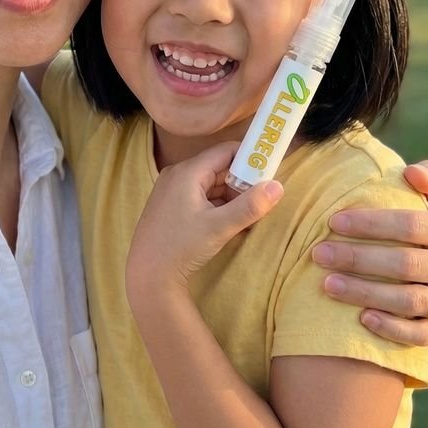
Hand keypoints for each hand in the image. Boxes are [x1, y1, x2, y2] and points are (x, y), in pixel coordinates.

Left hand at [126, 143, 282, 302]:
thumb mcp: (220, 227)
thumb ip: (250, 206)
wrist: (148, 276)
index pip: (225, 152)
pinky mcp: (170, 207)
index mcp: (187, 172)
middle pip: (218, 168)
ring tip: (249, 214)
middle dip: (242, 182)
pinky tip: (230, 222)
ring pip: (210, 184)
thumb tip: (278, 186)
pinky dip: (217, 205)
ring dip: (231, 196)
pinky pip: (200, 197)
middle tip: (263, 199)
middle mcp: (177, 175)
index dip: (250, 158)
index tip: (270, 171)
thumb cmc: (181, 248)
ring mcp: (171, 191)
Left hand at [312, 160, 427, 345]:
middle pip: (406, 264)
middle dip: (358, 258)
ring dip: (366, 293)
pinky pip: (422, 334)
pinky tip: (361, 318)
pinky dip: (392, 328)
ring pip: (410, 301)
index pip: (413, 226)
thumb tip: (411, 172)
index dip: (372, 224)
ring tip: (328, 285)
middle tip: (318, 254)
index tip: (333, 221)